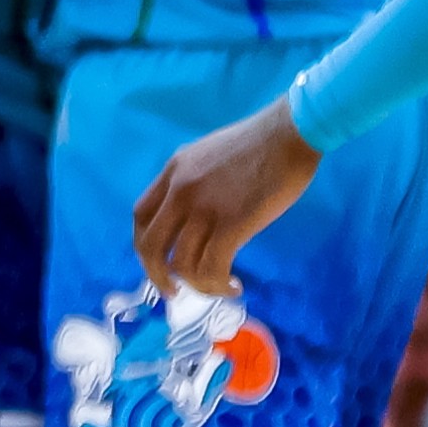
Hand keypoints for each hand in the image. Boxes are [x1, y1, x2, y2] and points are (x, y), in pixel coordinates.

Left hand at [132, 96, 321, 296]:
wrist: (287, 134)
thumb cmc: (256, 144)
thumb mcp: (206, 155)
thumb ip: (192, 182)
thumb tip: (193, 215)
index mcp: (172, 172)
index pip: (140, 216)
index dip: (145, 245)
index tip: (159, 262)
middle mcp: (179, 191)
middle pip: (150, 245)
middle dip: (157, 276)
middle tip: (176, 292)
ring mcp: (204, 208)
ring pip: (183, 263)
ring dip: (199, 286)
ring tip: (220, 288)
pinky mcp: (233, 223)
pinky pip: (212, 267)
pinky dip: (218, 284)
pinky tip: (235, 286)